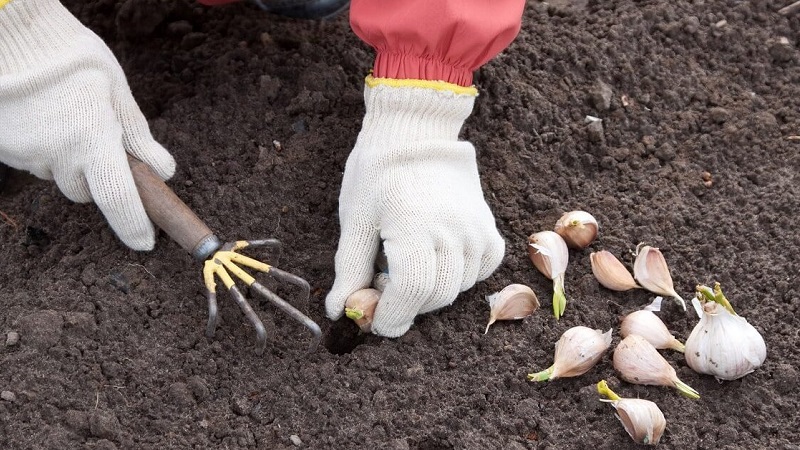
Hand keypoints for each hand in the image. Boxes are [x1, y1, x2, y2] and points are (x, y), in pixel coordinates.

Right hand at [0, 0, 174, 249]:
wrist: (9, 34)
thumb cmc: (72, 57)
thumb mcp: (117, 91)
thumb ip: (138, 135)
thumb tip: (163, 171)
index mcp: (92, 140)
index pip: (119, 198)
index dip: (134, 225)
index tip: (146, 243)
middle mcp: (57, 155)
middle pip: (85, 190)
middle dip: (97, 177)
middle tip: (99, 140)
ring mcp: (25, 154)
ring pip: (57, 174)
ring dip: (68, 159)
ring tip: (66, 118)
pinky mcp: (4, 150)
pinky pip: (33, 161)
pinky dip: (43, 148)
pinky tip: (43, 117)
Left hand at [326, 79, 504, 336]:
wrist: (415, 130)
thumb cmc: (378, 173)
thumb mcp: (355, 220)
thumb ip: (349, 269)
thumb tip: (339, 312)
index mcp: (414, 227)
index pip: (410, 293)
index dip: (390, 317)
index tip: (374, 323)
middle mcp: (453, 232)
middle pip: (434, 297)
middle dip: (405, 305)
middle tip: (381, 287)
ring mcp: (476, 231)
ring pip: (457, 288)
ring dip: (429, 291)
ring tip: (405, 265)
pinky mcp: (488, 229)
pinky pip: (479, 271)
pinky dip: (458, 277)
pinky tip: (436, 260)